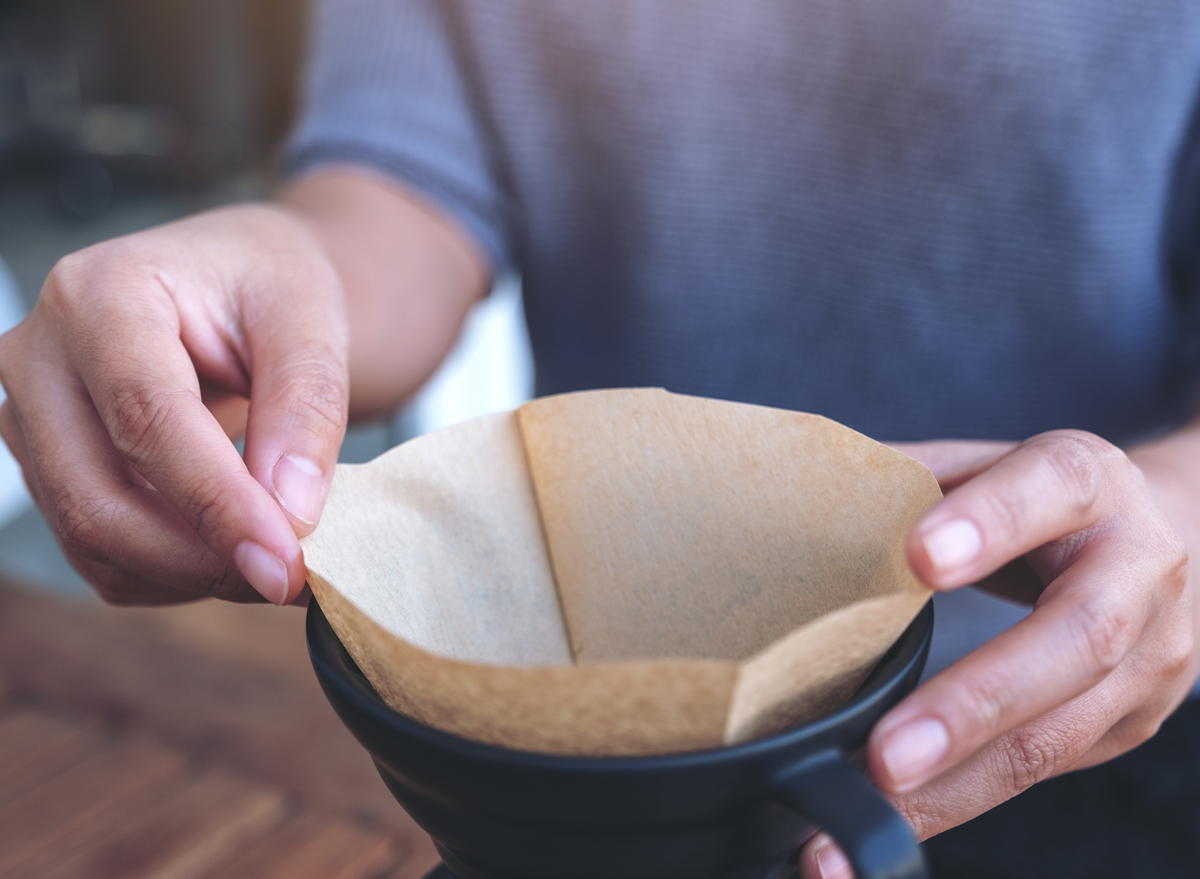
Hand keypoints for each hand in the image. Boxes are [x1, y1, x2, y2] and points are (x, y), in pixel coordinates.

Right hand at [0, 204, 349, 604]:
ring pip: (91, 537)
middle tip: (294, 578)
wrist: (234, 286)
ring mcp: (31, 419)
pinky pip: (98, 555)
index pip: (146, 417)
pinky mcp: (48, 468)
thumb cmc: (268, 288)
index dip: (217, 502)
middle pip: (97, 495)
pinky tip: (233, 554)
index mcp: (101, 294)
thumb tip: (291, 512)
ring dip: (192, 575)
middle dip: (202, 558)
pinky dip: (172, 576)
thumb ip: (308, 406)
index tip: (285, 560)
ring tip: (277, 563)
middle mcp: (39, 356)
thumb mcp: (310, 318)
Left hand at [799, 430, 1197, 877]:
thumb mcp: (992, 465)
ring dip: (960, 785)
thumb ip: (914, 478)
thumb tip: (807, 490)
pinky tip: (900, 818)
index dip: (989, 522)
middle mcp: (1137, 571)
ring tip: (874, 810)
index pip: (1051, 489)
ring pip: (1061, 732)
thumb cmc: (1047, 501)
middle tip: (887, 753)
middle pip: (1076, 639)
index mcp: (1091, 483)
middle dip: (976, 701)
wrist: (1168, 537)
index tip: (917, 558)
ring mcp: (1148, 658)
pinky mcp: (1129, 722)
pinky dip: (962, 799)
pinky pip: (1043, 769)